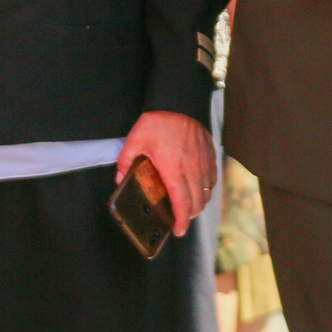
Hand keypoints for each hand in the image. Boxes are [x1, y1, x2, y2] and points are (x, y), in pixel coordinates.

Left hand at [117, 110, 214, 232]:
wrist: (179, 101)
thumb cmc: (158, 121)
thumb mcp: (135, 140)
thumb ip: (126, 161)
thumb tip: (119, 179)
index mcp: (173, 169)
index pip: (182, 203)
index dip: (182, 221)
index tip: (179, 231)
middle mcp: (192, 169)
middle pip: (197, 202)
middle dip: (189, 216)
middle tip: (179, 220)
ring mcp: (203, 162)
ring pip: (206, 193)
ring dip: (198, 203)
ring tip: (187, 206)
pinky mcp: (210, 155)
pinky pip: (212, 179)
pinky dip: (206, 189)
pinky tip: (196, 187)